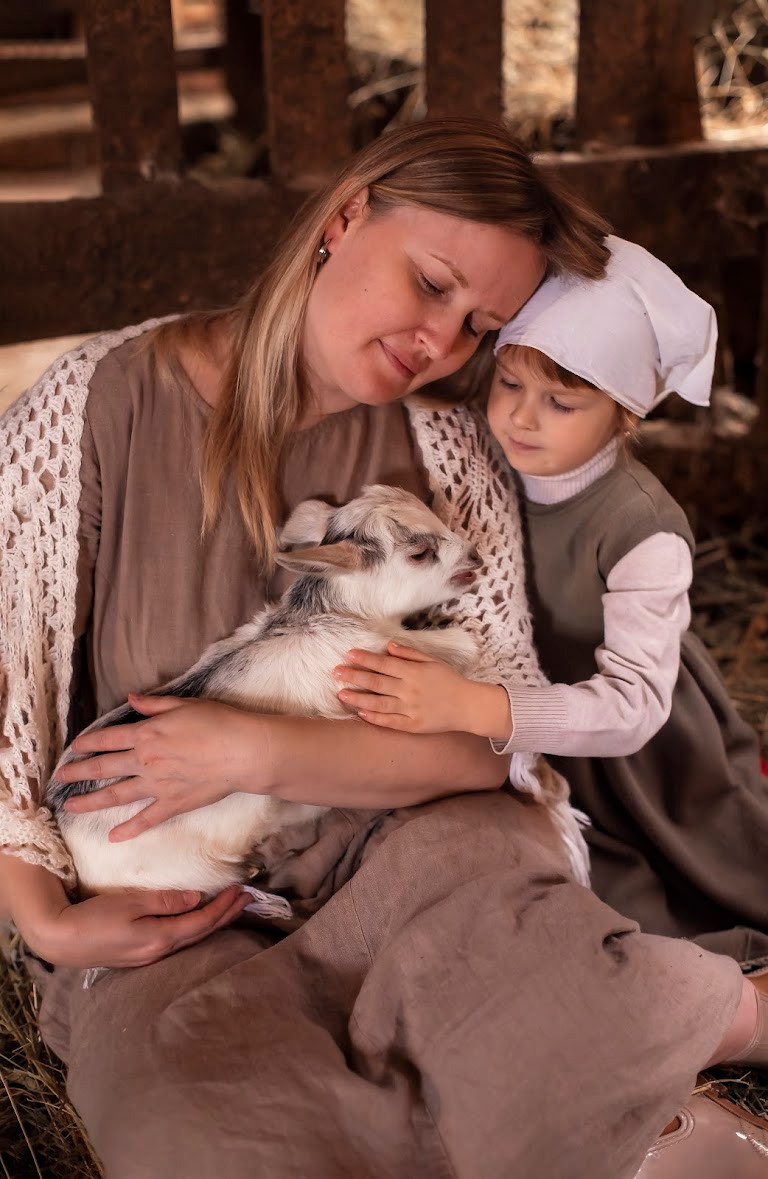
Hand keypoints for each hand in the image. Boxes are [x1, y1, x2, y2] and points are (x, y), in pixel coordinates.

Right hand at [23, 884, 251, 968]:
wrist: (61, 940)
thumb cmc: (93, 918)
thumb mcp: (130, 902)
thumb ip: (165, 901)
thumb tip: (196, 899)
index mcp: (160, 938)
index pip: (202, 922)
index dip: (224, 906)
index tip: (242, 890)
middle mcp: (159, 953)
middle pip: (202, 934)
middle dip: (227, 915)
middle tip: (249, 898)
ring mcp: (149, 958)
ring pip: (191, 939)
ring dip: (214, 922)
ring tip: (231, 908)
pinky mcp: (140, 956)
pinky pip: (178, 942)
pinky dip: (195, 929)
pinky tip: (199, 923)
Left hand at [59, 693, 268, 840]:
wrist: (242, 751)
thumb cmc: (218, 722)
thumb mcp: (184, 704)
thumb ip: (154, 704)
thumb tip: (131, 699)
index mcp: (147, 734)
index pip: (108, 739)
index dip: (88, 743)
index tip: (75, 748)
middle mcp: (145, 760)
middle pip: (103, 767)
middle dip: (78, 773)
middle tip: (60, 778)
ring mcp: (157, 785)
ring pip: (116, 795)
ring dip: (91, 801)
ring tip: (71, 807)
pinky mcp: (172, 804)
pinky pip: (145, 819)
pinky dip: (128, 829)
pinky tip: (113, 836)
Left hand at [334, 641, 491, 734]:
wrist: (469, 706)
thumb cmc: (450, 681)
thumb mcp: (433, 661)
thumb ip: (410, 654)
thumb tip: (389, 646)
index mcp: (414, 672)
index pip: (384, 663)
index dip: (365, 659)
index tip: (349, 654)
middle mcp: (409, 690)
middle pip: (376, 682)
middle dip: (354, 676)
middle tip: (335, 672)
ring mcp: (410, 709)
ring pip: (378, 703)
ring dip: (358, 699)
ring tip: (341, 694)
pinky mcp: (413, 725)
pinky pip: (390, 722)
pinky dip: (374, 718)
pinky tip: (360, 714)